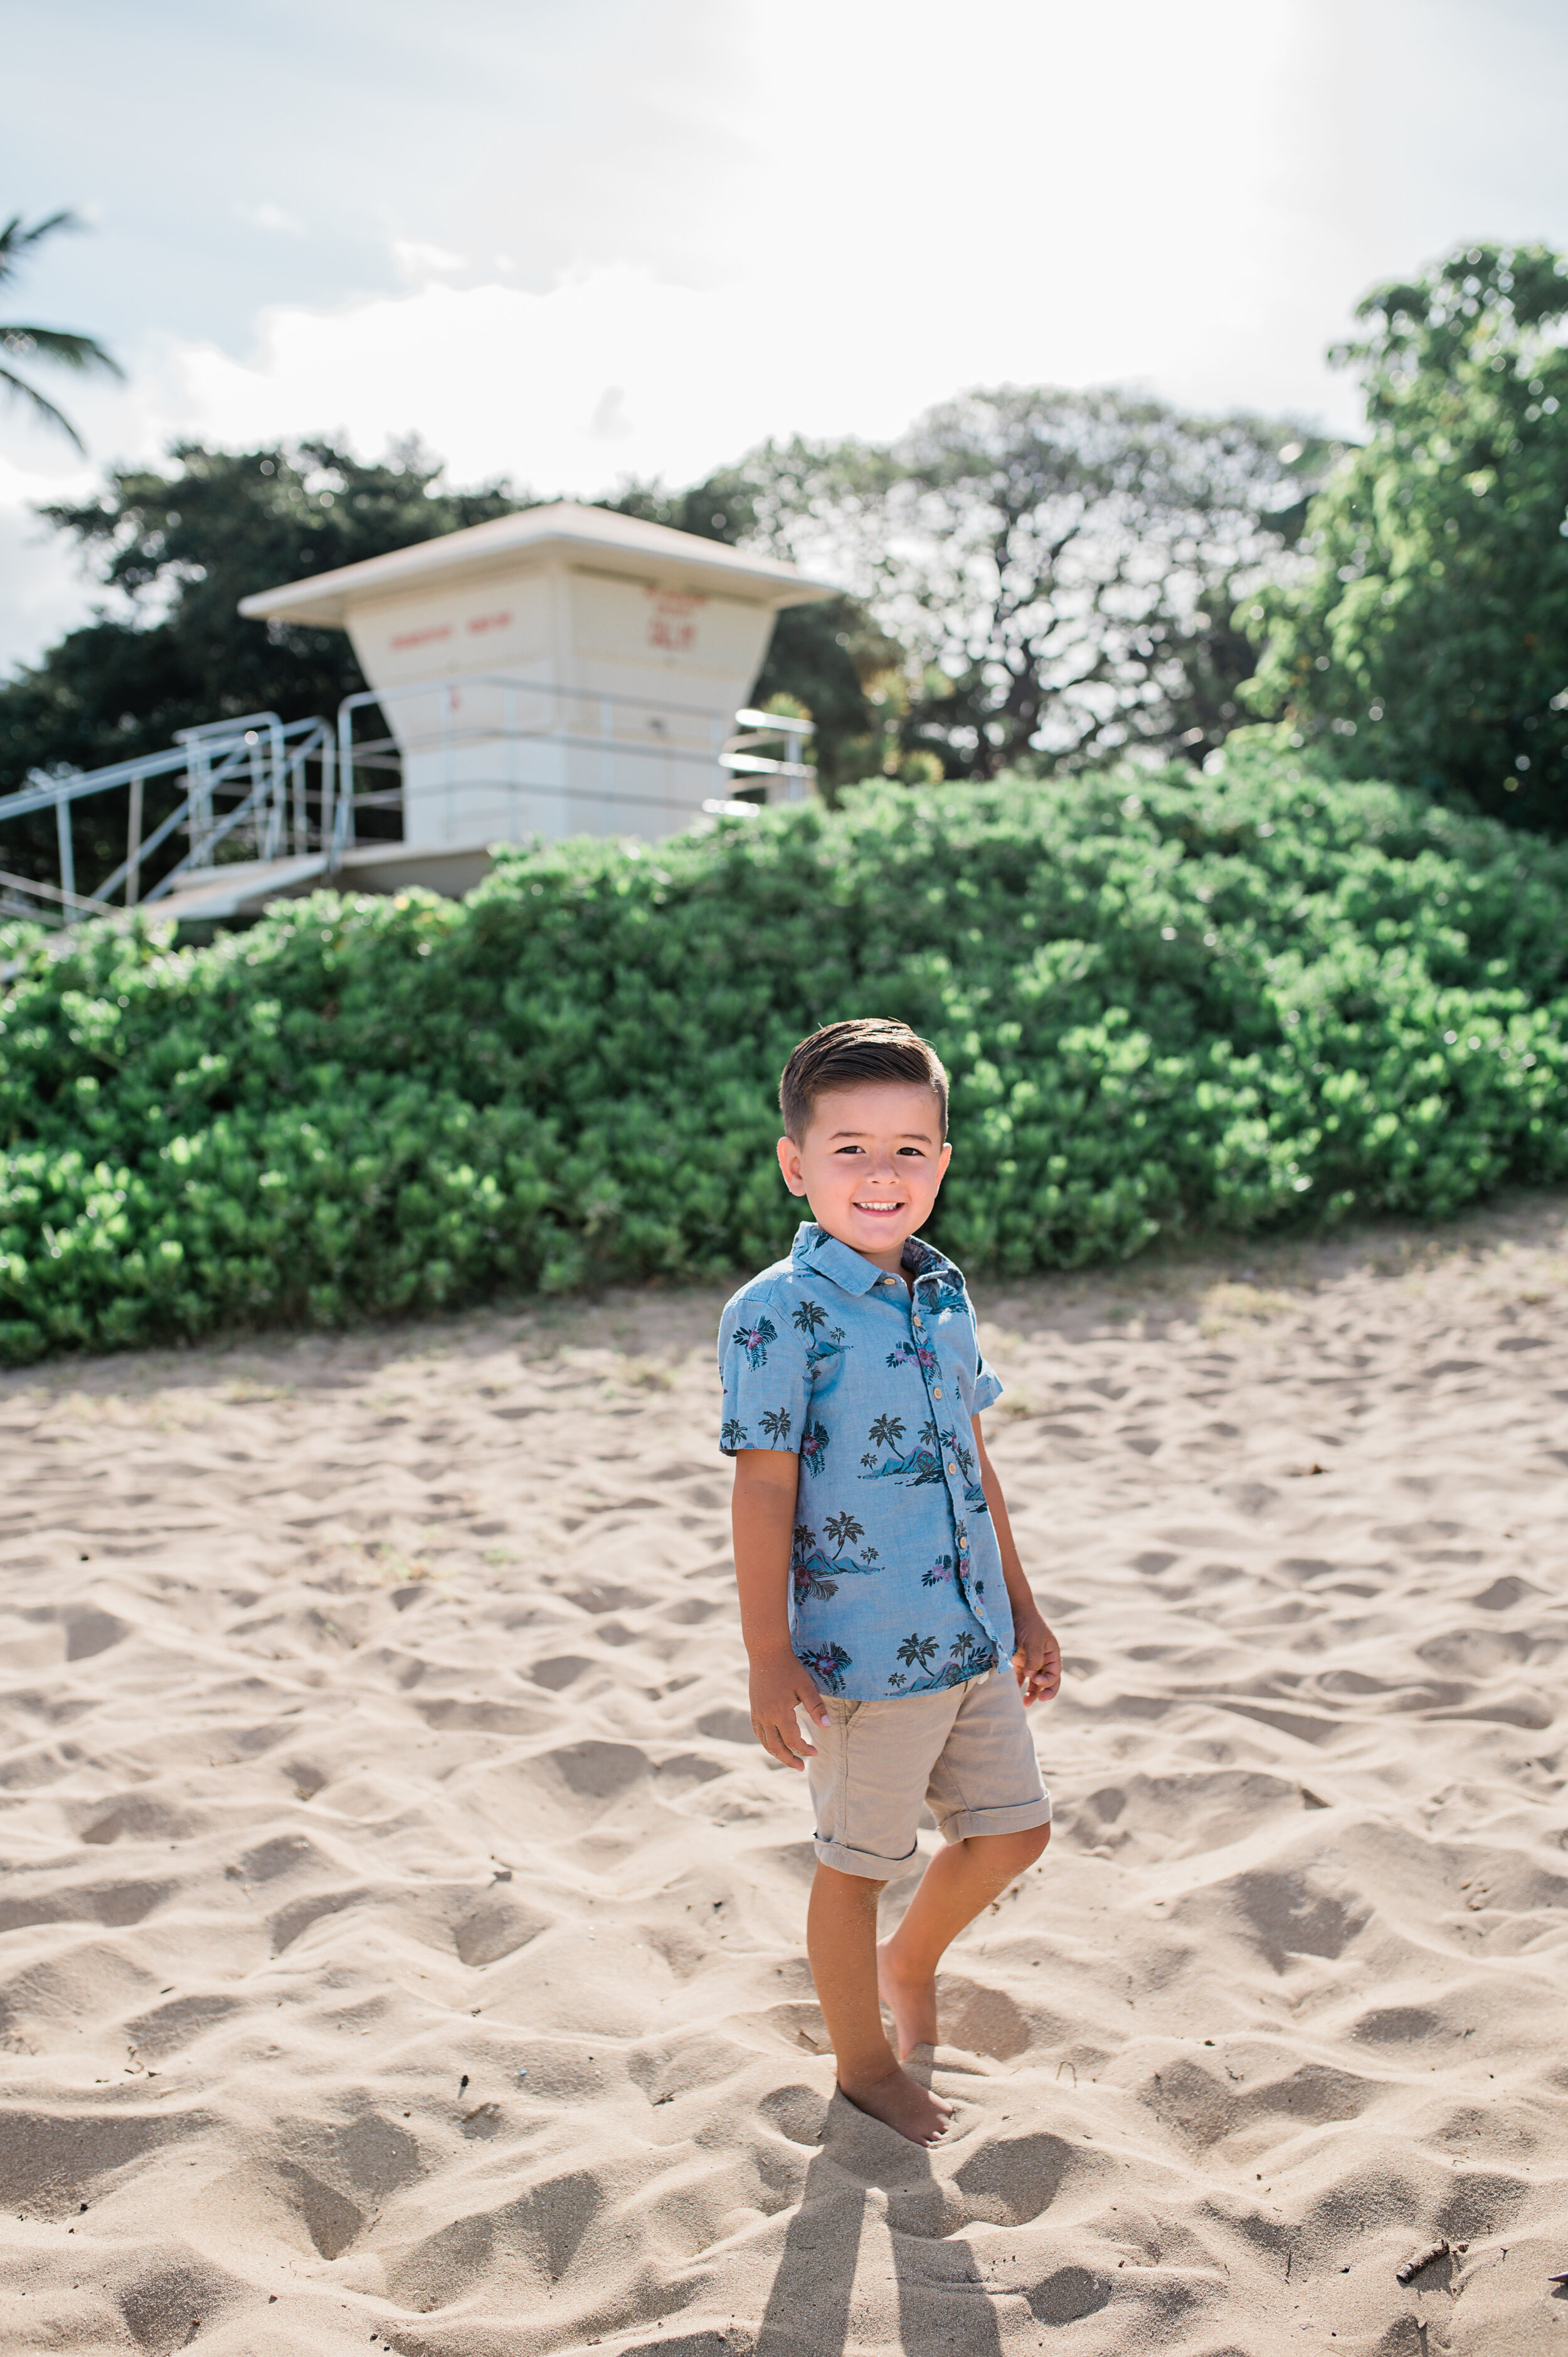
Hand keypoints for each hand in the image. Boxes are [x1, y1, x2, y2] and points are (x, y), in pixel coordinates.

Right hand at [749, 1651, 830, 1769]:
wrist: (766, 1652)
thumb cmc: (789, 1668)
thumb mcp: (806, 1686)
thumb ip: (816, 1707)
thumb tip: (827, 1727)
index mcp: (780, 1712)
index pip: (792, 1740)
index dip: (804, 1749)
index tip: (815, 1752)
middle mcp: (766, 1716)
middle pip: (775, 1747)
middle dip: (788, 1759)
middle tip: (801, 1767)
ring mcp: (757, 1712)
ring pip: (764, 1741)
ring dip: (776, 1753)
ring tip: (788, 1759)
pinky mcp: (754, 1708)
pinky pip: (758, 1731)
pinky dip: (765, 1742)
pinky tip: (773, 1743)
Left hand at [1011, 1606, 1060, 1705]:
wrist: (1013, 1609)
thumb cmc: (1028, 1623)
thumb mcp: (1034, 1640)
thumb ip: (1035, 1659)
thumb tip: (1032, 1677)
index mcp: (1052, 1655)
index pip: (1054, 1675)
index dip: (1047, 1682)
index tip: (1035, 1679)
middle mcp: (1043, 1659)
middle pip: (1046, 1681)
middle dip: (1041, 1692)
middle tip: (1034, 1701)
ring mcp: (1031, 1660)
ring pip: (1033, 1681)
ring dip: (1030, 1692)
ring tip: (1025, 1703)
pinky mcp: (1019, 1660)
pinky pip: (1021, 1676)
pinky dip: (1019, 1684)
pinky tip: (1013, 1690)